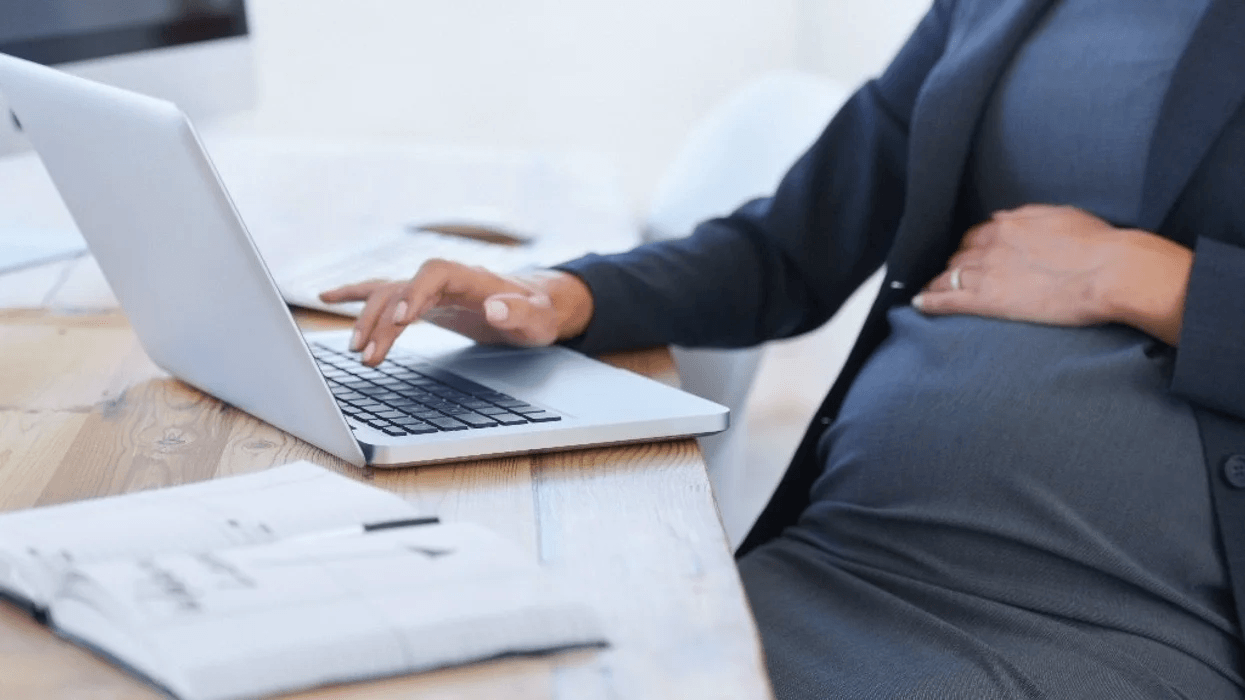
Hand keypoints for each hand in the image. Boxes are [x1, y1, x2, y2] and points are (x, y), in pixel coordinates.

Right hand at [319, 260, 593, 365]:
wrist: (537, 304)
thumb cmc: (539, 312)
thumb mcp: (539, 319)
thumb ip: (520, 313)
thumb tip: (496, 307)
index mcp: (473, 277)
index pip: (435, 273)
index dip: (415, 292)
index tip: (401, 318)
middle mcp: (445, 278)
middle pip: (403, 287)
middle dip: (383, 319)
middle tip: (369, 355)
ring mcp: (431, 288)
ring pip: (388, 294)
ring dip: (369, 321)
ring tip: (359, 353)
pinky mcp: (422, 300)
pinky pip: (384, 292)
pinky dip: (356, 295)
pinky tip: (327, 297)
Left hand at [913, 204, 1193, 344]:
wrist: (1110, 270)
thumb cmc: (1098, 244)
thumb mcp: (1062, 217)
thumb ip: (1030, 217)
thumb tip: (1008, 218)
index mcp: (1011, 224)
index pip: (978, 233)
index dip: (973, 245)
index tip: (972, 253)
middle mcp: (992, 244)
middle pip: (961, 254)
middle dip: (957, 263)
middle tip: (953, 275)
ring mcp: (987, 272)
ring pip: (949, 275)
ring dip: (938, 282)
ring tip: (929, 290)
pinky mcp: (988, 299)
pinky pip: (948, 299)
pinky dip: (930, 301)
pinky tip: (919, 304)